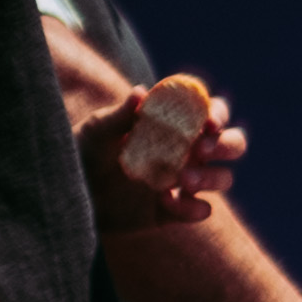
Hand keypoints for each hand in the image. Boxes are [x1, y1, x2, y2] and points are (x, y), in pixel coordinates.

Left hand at [74, 83, 246, 232]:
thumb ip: (119, 115)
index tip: (209, 122)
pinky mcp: (176, 210)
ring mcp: (184, 181)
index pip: (208, 110)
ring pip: (224, 178)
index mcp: (172, 124)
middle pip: (231, 142)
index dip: (217, 112)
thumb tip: (141, 92)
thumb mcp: (95, 132)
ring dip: (212, 177)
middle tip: (202, 150)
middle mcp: (186, 150)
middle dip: (226, 144)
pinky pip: (202, 210)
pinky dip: (192, 208)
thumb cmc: (81, 152)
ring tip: (182, 181)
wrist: (69, 195)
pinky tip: (165, 202)